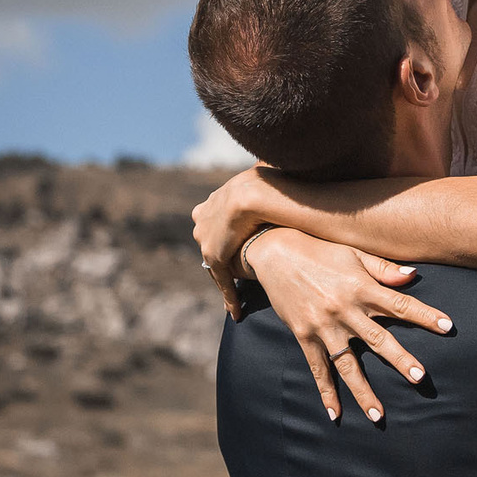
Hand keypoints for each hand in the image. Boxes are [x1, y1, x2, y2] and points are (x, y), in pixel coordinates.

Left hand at [191, 169, 273, 297]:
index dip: (227, 233)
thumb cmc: (265, 180)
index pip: (217, 223)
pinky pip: (221, 281)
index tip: (235, 241)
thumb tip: (273, 164)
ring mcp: (206, 240)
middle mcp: (203, 220)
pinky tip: (235, 312)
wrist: (253, 193)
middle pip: (211, 243)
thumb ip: (263, 173)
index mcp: (211, 201)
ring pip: (215, 264)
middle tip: (234, 269)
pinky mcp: (214, 257)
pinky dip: (228, 297)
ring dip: (224, 280)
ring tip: (235, 298)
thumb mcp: (261, 174)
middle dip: (220, 256)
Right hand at [239, 229, 450, 422]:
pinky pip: (318, 370)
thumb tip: (414, 276)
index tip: (448, 327)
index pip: (400, 304)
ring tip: (378, 414)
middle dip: (400, 359)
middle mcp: (344, 310)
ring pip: (347, 364)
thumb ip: (384, 269)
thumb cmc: (321, 251)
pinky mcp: (305, 337)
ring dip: (363, 390)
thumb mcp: (354, 254)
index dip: (425, 315)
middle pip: (378, 339)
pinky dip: (326, 393)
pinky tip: (335, 415)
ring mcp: (324, 327)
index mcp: (361, 287)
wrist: (276, 254)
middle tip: (420, 377)